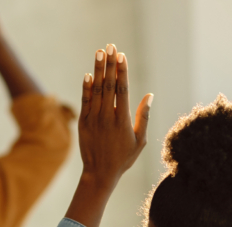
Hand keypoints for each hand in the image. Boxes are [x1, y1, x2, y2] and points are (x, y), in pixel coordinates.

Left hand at [78, 44, 151, 184]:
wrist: (99, 174)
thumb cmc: (123, 158)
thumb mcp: (139, 140)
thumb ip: (143, 116)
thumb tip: (149, 95)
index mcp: (122, 121)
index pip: (122, 90)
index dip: (122, 71)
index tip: (122, 56)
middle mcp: (107, 117)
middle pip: (108, 85)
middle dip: (110, 64)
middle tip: (110, 46)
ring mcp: (93, 120)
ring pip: (96, 90)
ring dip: (98, 70)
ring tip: (99, 53)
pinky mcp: (83, 123)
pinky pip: (85, 101)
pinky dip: (86, 87)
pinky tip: (88, 74)